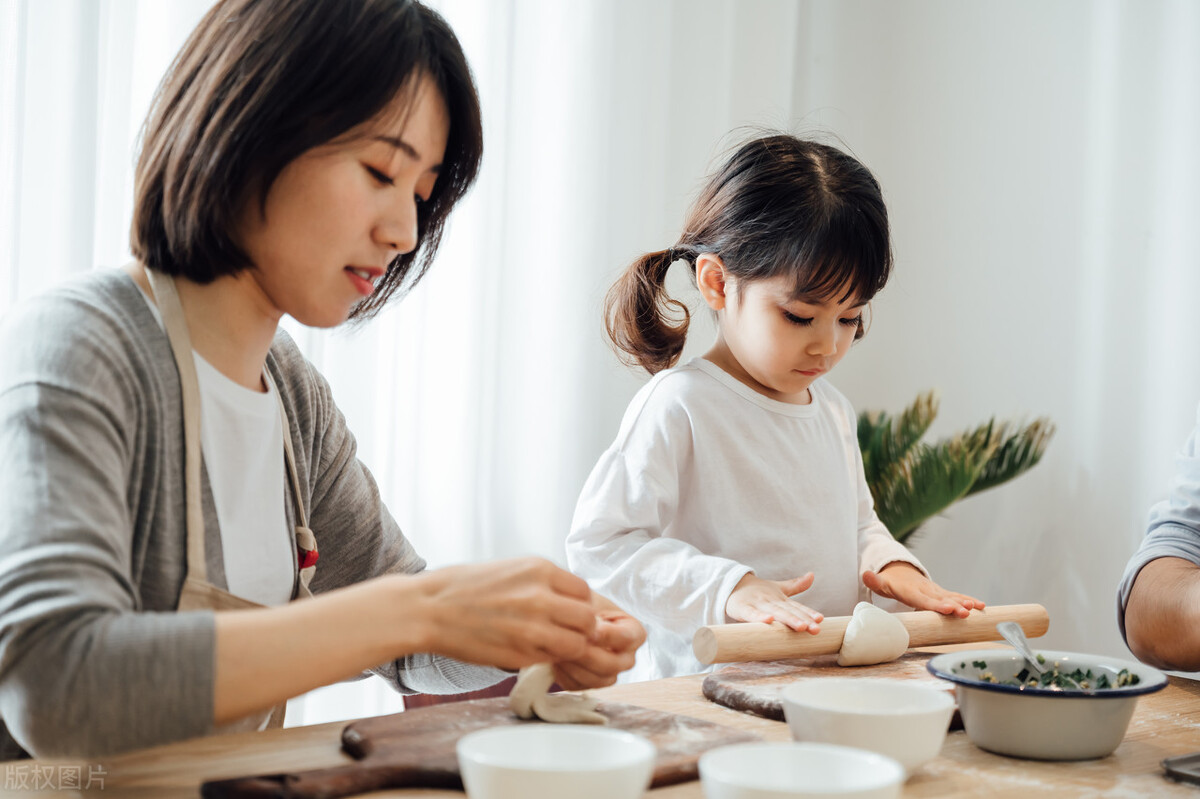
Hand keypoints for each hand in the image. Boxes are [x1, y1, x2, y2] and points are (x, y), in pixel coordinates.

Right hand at [413, 557, 596, 669]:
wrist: (428, 608)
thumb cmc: (463, 588)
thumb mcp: (510, 570)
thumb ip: (541, 584)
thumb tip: (567, 600)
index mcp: (539, 569)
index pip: (583, 591)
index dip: (578, 605)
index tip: (566, 612)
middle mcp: (541, 596)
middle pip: (587, 618)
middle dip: (580, 628)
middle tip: (564, 632)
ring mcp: (533, 627)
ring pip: (576, 643)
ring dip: (568, 647)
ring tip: (549, 645)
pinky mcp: (520, 653)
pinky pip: (552, 659)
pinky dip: (548, 659)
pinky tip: (532, 653)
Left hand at [553, 596, 645, 689]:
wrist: (568, 616)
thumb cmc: (582, 604)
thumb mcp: (590, 601)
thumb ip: (591, 611)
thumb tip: (591, 626)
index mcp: (635, 634)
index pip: (626, 638)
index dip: (607, 635)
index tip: (591, 629)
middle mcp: (627, 657)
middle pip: (613, 665)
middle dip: (588, 654)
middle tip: (568, 642)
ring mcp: (610, 673)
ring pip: (596, 679)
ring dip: (574, 665)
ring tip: (558, 648)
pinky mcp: (590, 684)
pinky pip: (579, 685)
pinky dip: (564, 674)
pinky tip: (555, 659)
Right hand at [725, 572, 822, 632]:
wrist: (731, 584)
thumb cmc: (757, 591)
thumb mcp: (777, 588)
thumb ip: (795, 585)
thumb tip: (812, 575)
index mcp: (780, 598)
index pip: (797, 607)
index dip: (808, 613)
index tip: (820, 619)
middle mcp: (771, 601)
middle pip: (789, 611)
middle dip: (803, 619)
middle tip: (815, 628)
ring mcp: (758, 604)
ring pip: (775, 612)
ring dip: (788, 619)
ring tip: (801, 626)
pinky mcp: (743, 608)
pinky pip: (751, 614)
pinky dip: (759, 617)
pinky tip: (769, 621)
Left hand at [862, 562, 984, 617]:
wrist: (899, 571)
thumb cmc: (890, 582)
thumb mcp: (880, 582)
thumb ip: (874, 581)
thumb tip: (865, 574)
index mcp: (911, 590)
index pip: (923, 599)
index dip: (935, 604)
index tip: (947, 608)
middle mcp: (926, 590)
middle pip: (941, 599)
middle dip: (954, 606)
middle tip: (966, 612)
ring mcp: (935, 591)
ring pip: (951, 596)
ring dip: (964, 602)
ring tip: (978, 608)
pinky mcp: (941, 593)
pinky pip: (956, 596)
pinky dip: (968, 600)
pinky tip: (981, 606)